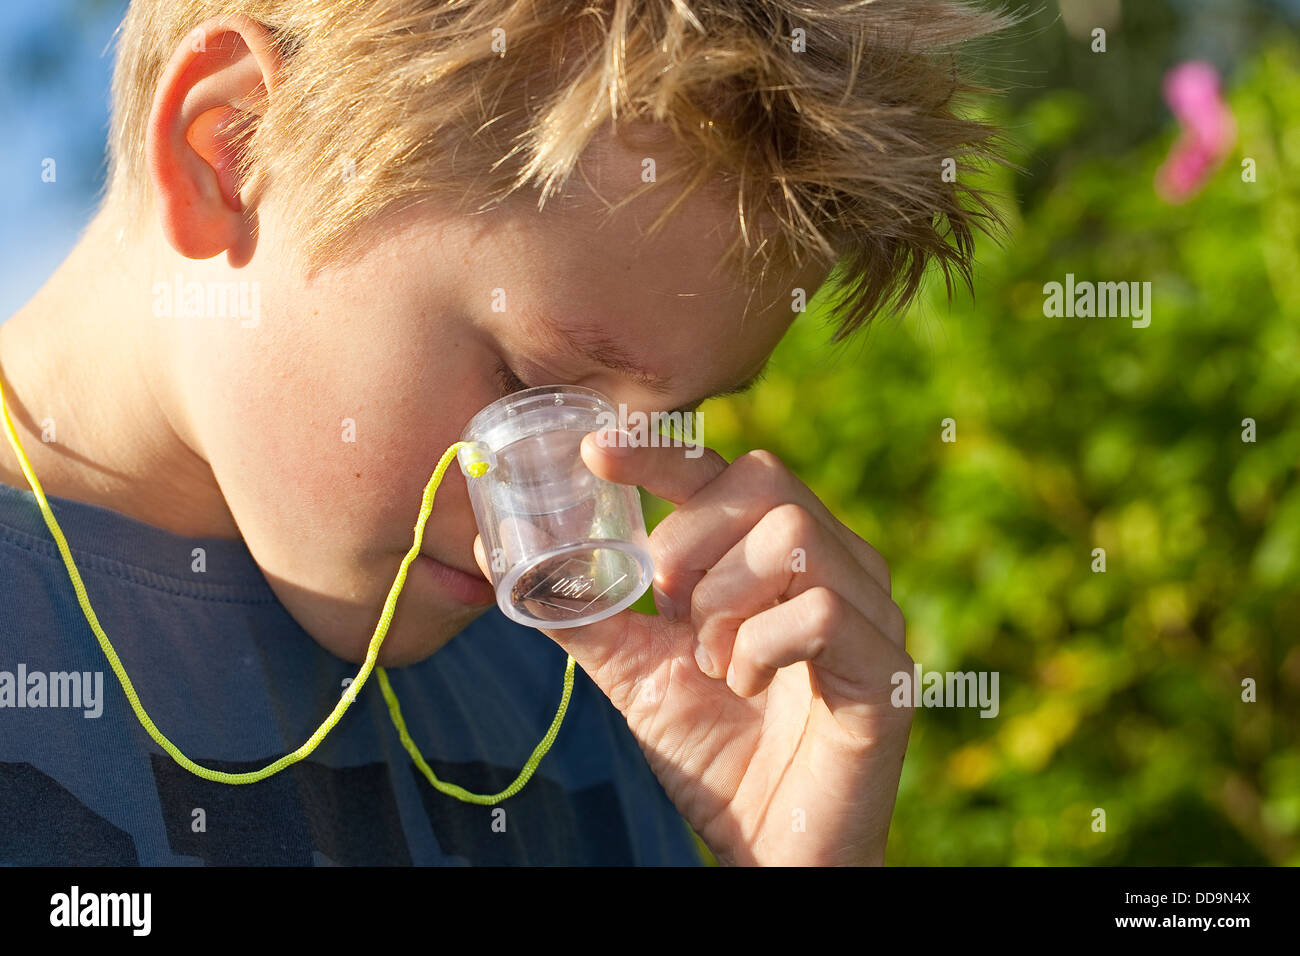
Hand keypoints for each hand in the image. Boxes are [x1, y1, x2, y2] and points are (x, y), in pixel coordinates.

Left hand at [476, 435, 912, 865]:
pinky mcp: (887, 668)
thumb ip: (583, 610)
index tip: (594, 452)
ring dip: (724, 603)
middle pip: (764, 481)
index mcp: (776, 553)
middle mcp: (834, 565)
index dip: (661, 452)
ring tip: (712, 663)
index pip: (724, 470)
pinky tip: (746, 685)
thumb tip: (497, 556)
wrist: (767, 846)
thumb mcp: (633, 668)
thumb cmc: (713, 750)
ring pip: (792, 537)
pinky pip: (821, 612)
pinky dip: (761, 648)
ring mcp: (869, 611)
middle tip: (670, 609)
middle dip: (691, 540)